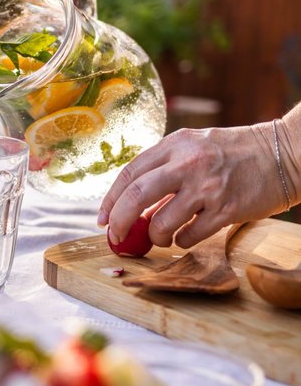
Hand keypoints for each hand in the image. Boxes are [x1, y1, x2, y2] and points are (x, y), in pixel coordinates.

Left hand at [97, 124, 289, 248]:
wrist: (285, 152)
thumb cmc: (233, 152)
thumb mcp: (194, 147)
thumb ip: (164, 169)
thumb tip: (132, 205)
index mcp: (175, 144)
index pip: (129, 173)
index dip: (110, 199)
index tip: (102, 218)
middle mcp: (188, 163)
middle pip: (136, 196)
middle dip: (120, 221)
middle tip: (116, 237)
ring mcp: (208, 187)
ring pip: (161, 222)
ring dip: (155, 236)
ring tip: (161, 236)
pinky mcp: (227, 209)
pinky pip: (189, 235)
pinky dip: (180, 241)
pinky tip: (185, 236)